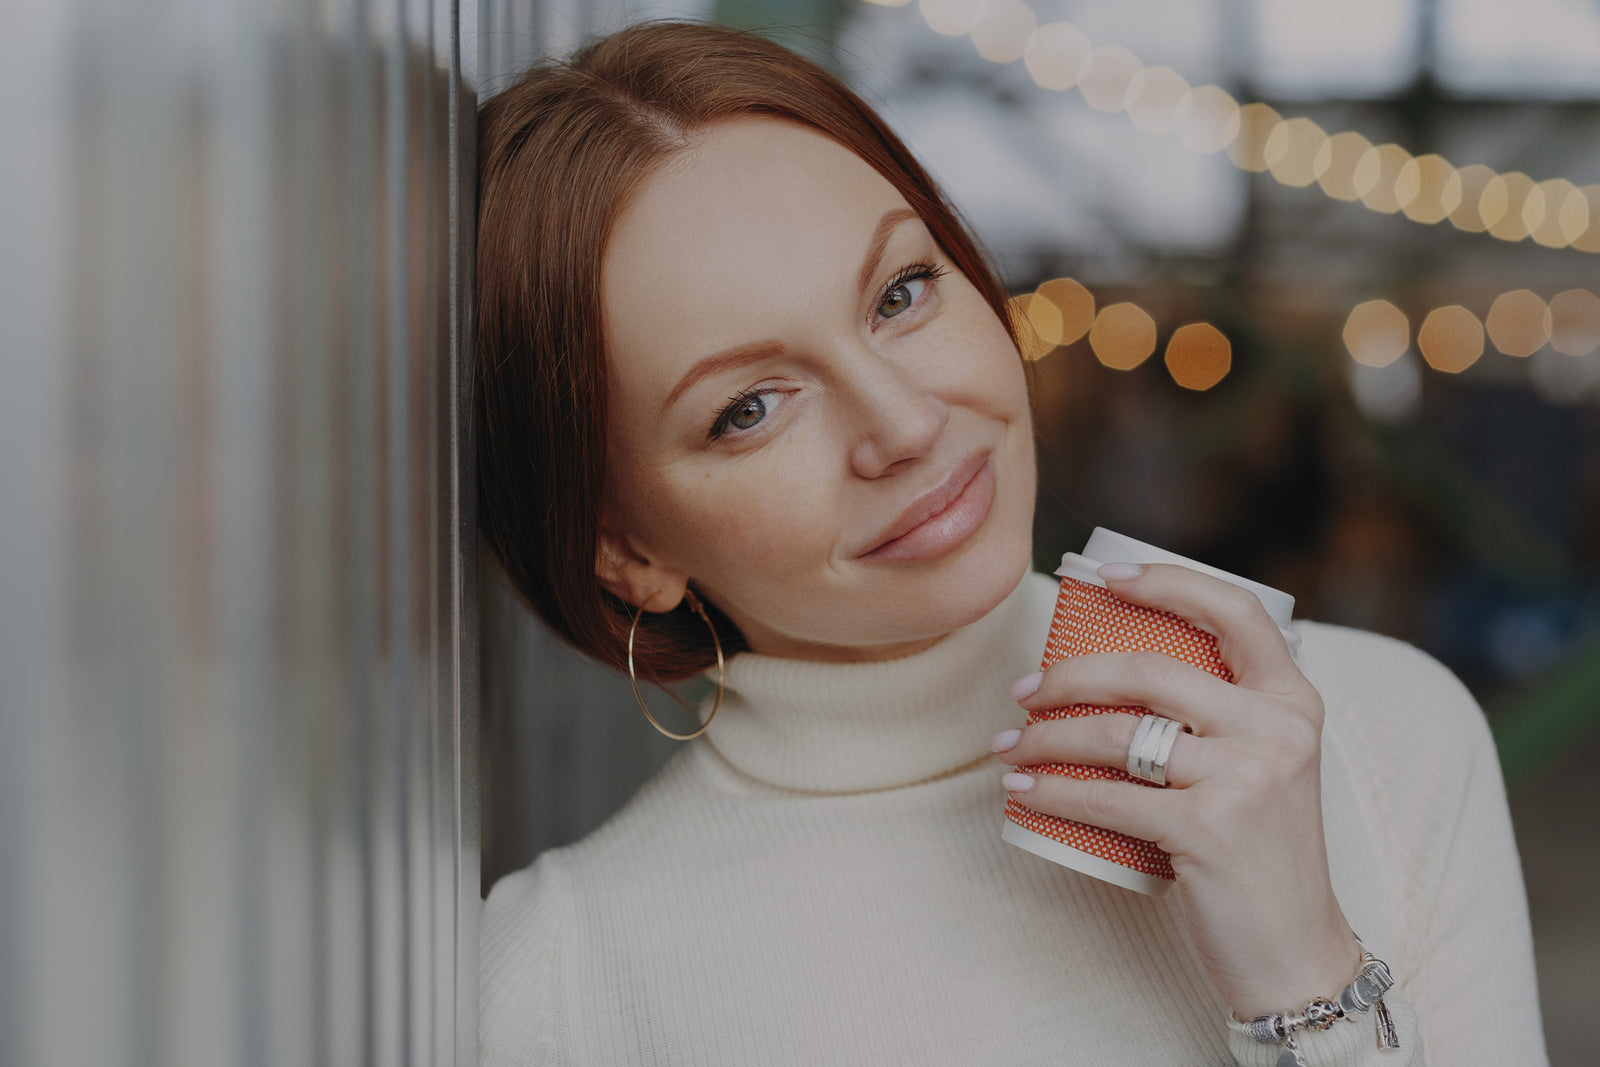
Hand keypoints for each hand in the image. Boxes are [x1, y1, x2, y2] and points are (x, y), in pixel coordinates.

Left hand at [992, 562, 1359, 1018]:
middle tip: (1023, 691)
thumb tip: (1113, 669)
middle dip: (1069, 675)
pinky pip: (1104, 796)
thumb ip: (1219, 717)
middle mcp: (1276, 730)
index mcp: (1293, 702)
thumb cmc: (1258, 854)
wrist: (1294, 952)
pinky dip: (1051, 791)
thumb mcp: (1263, 767)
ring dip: (1046, 735)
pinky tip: (1023, 789)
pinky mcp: (1208, 829)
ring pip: (1116, 733)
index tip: (1104, 578)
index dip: (1166, 582)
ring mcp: (1244, 778)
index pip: (1234, 612)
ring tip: (1011, 744)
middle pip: (1149, 670)